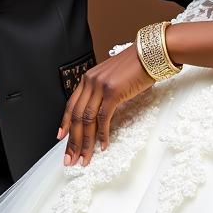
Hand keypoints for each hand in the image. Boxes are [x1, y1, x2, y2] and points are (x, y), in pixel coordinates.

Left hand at [57, 47, 154, 166]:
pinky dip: (102, 134)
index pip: (71, 105)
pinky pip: (103, 118)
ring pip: (87, 120)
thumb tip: (99, 113)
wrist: (151, 54)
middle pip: (76, 116)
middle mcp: (90, 82)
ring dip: (86, 142)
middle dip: (73, 141)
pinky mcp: (113, 92)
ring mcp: (100, 86)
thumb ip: (102, 92)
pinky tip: (103, 146)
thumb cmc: (136, 66)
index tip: (61, 138)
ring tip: (85, 158)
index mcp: (88, 78)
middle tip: (71, 158)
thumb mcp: (113, 78)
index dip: (65, 123)